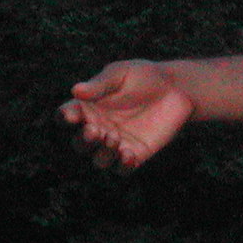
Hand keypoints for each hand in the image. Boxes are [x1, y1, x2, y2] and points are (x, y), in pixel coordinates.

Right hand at [58, 60, 193, 169]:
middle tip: (95, 130)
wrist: (176, 88)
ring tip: (114, 138)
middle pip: (80, 144)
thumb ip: (100, 84)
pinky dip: (122, 165)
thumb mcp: (121, 74)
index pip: (67, 117)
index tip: (72, 115)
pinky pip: (123, 168)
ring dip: (103, 154)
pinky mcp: (135, 154)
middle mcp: (98, 128)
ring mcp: (116, 143)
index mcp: (88, 107)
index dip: (65, 118)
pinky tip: (128, 154)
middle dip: (84, 140)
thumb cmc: (143, 76)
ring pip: (100, 160)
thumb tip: (75, 90)